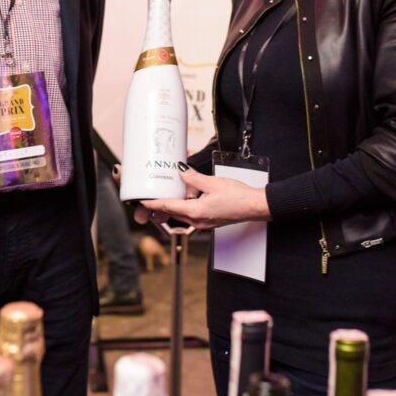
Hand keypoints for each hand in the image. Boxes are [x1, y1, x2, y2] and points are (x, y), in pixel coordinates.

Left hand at [141, 165, 270, 230]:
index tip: (141, 200)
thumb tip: (181, 172)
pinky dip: (185, 206)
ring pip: (181, 213)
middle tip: (151, 195)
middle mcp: (198, 221)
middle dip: (161, 204)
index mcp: (196, 212)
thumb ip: (194, 178)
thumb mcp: (212, 183)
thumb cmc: (238, 197)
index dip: (152, 203)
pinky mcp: (209, 221)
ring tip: (170, 192)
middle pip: (172, 212)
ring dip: (174, 204)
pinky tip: (188, 196)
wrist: (254, 206)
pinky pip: (191, 214)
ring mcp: (203, 223)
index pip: (168, 206)